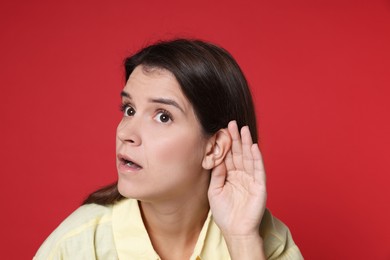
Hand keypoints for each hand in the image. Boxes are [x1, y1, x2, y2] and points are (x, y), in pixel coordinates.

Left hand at [208, 121, 266, 237]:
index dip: (226, 143)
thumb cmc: (224, 213)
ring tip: (244, 129)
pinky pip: (258, 169)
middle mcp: (242, 175)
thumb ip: (216, 174)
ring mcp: (251, 179)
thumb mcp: (215, 190)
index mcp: (231, 176)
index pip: (229, 156)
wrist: (235, 231)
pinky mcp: (260, 185)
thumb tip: (216, 157)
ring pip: (249, 157)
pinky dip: (256, 158)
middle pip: (239, 153)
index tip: (222, 129)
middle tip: (232, 123)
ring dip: (247, 143)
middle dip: (236, 138)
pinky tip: (253, 147)